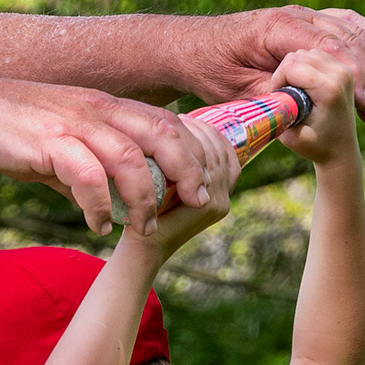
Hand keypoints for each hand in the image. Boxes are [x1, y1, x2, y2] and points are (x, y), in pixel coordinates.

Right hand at [0, 78, 236, 235]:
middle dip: (187, 170)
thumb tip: (108, 208)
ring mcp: (74, 124)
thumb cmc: (14, 132)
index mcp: (108, 107)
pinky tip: (97, 226)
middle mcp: (98, 109)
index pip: (168, 122)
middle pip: (162, 133)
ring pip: (128, 156)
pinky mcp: (48, 141)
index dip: (194, 153)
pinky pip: (85, 174)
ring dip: (144, 196)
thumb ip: (91, 172)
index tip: (205, 186)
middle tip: (198, 203)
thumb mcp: (63, 148)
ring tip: (145, 228)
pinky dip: (97, 204)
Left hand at [120, 116, 241, 265]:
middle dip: (200, 130)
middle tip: (179, 118)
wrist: (140, 246)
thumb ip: (178, 163)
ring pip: (211, 155)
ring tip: (175, 125)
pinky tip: (173, 141)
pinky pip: (203, 169)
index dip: (207, 131)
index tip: (185, 119)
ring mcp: (219, 202)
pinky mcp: (208, 205)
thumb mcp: (169, 183)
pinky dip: (190, 151)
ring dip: (195, 136)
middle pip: (219, 149)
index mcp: (221, 190)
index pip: (224, 150)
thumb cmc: (147, 211)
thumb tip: (178, 126)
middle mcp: (224, 197)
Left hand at [193, 5, 364, 124]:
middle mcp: (294, 15)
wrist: (193, 48)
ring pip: (350, 31)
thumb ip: (272, 96)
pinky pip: (344, 25)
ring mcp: (301, 15)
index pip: (328, 46)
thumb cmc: (210, 70)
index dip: (352, 75)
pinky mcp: (304, 21)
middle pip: (346, 38)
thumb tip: (305, 108)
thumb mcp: (237, 91)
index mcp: (277, 28)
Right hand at [271, 48, 362, 168]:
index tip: (279, 99)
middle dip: (284, 73)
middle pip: (297, 56)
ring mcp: (344, 69)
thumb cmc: (316, 147)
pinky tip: (303, 84)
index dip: (277, 81)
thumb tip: (265, 99)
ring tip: (294, 90)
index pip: (291, 66)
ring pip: (305, 53)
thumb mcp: (290, 137)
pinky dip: (304, 66)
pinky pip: (315, 56)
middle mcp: (340, 74)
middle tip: (285, 95)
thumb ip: (277, 115)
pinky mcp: (344, 69)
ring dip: (294, 69)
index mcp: (329, 88)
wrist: (341, 151)